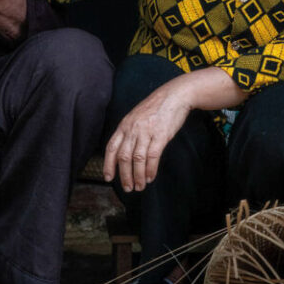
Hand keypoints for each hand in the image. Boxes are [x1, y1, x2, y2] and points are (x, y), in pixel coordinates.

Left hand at [103, 66, 247, 191]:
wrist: (174, 95)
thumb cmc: (156, 107)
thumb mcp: (136, 117)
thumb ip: (130, 132)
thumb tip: (125, 151)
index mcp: (124, 125)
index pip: (111, 147)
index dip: (108, 164)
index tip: (108, 177)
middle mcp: (132, 129)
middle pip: (123, 157)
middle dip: (124, 175)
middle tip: (127, 188)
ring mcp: (146, 132)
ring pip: (137, 159)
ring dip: (137, 176)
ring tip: (139, 186)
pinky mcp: (160, 135)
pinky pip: (152, 156)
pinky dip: (150, 170)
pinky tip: (150, 177)